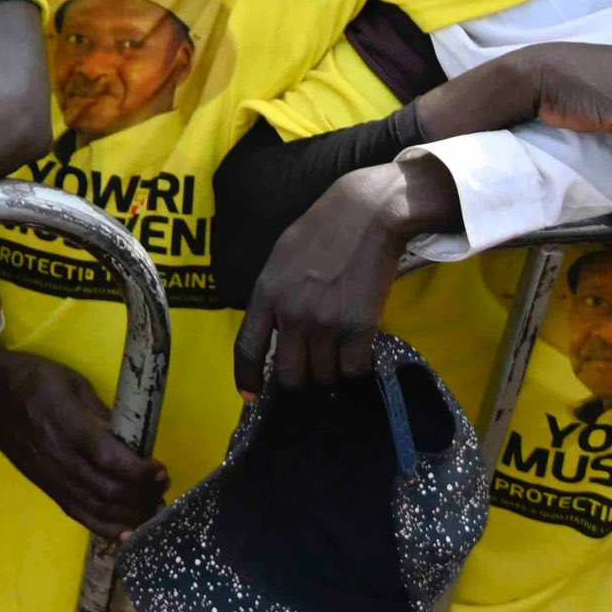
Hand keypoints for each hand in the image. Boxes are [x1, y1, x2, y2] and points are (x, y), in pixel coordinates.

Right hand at [0, 349, 165, 538]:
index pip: (110, 459)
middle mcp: (59, 457)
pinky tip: (126, 532)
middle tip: (162, 489)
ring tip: (151, 509)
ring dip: (129, 515)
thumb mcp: (73, 383)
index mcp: (68, 426)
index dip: (140, 471)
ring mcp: (50, 476)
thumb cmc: (31, 378)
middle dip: (142, 495)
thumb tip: (130, 440)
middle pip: (108, 490)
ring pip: (96, 509)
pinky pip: (78, 514)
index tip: (160, 470)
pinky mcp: (45, 486)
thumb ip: (102, 414)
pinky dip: (105, 528)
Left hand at [237, 161, 422, 391]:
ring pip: (324, 375)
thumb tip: (275, 331)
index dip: (247, 379)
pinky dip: (356, 366)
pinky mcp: (359, 327)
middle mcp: (292, 315)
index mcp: (266, 295)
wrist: (363, 215)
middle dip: (300, 378)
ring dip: (330, 370)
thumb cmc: (320, 232)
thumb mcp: (279, 260)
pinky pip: (354, 369)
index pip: (247, 349)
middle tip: (312, 365)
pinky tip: (358, 348)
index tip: (252, 395)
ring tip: (338, 348)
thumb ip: (274, 297)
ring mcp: (326, 323)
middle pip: (290, 375)